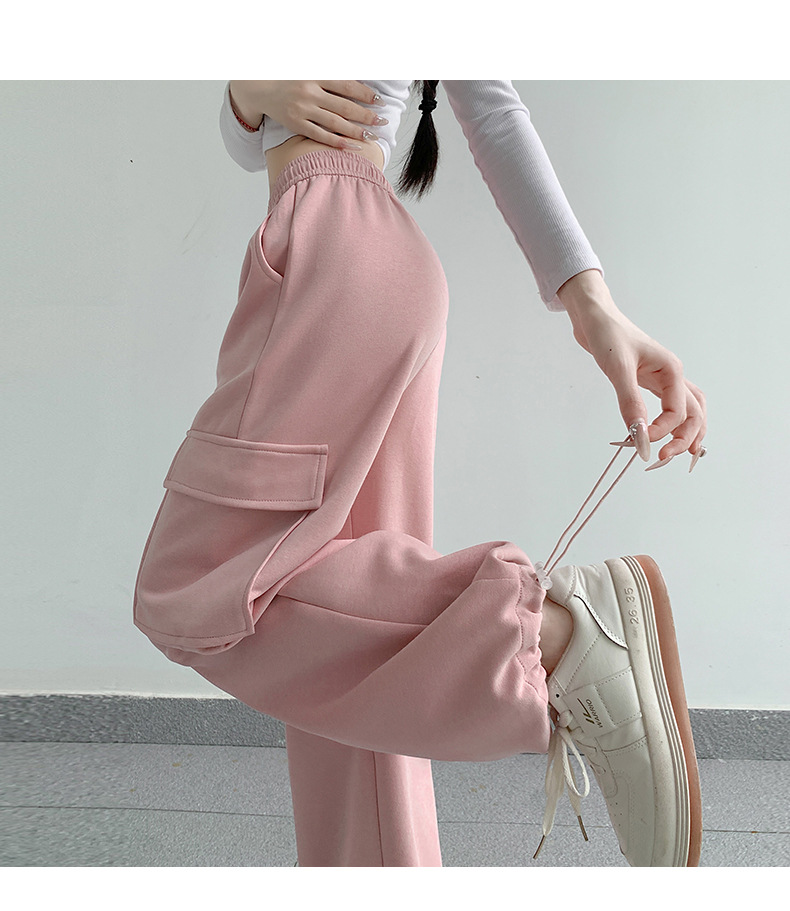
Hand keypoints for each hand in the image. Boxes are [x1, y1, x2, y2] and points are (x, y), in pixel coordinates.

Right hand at [229, 80, 385, 150]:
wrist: (260, 88)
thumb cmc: (289, 78)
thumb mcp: (308, 68)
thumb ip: (330, 74)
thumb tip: (355, 78)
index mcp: (316, 75)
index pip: (347, 85)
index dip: (365, 93)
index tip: (379, 101)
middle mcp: (310, 92)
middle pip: (345, 106)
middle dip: (366, 114)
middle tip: (382, 122)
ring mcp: (303, 110)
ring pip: (335, 122)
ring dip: (356, 131)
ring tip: (372, 136)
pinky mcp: (296, 124)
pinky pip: (321, 135)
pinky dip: (338, 141)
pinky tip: (353, 146)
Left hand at [557, 270, 706, 466]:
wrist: (593, 317)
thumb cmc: (607, 335)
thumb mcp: (618, 369)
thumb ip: (630, 404)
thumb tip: (639, 437)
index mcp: (671, 371)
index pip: (678, 411)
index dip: (662, 431)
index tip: (640, 442)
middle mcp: (673, 376)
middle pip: (694, 413)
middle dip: (685, 438)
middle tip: (664, 458)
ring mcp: (663, 379)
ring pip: (689, 410)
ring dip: (687, 432)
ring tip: (679, 453)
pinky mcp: (649, 382)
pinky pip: (671, 406)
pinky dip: (672, 422)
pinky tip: (664, 435)